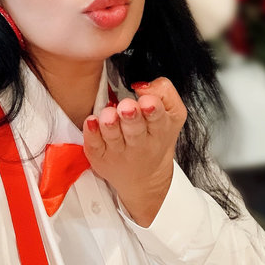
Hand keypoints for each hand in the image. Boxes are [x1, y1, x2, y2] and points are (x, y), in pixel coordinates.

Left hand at [83, 77, 186, 226]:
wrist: (145, 178)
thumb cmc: (156, 139)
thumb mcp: (173, 114)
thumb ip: (164, 92)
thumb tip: (142, 85)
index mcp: (160, 130)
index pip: (158, 119)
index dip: (153, 108)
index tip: (147, 102)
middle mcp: (139, 143)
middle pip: (134, 129)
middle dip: (130, 116)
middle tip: (126, 107)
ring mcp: (118, 151)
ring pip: (113, 136)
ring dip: (109, 124)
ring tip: (108, 116)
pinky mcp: (100, 157)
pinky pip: (94, 145)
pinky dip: (91, 134)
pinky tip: (91, 122)